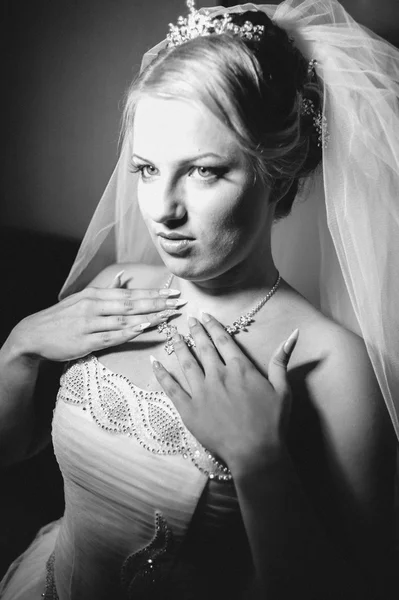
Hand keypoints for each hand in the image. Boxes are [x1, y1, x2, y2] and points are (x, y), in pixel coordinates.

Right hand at [11, 272, 183, 362]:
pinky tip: (142, 329)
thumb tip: (121, 279)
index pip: (130, 293)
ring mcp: (89, 323)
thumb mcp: (81, 299)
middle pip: (131, 303)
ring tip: (167, 316)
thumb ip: (105, 291)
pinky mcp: (84, 341)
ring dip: (147, 317)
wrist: (33, 335)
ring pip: (123, 319)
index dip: (153, 293)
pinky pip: (111, 336)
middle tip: (178, 303)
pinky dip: (128, 332)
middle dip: (157, 303)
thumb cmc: (62, 318)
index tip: (173, 293)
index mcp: (95, 295)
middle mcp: (93, 306)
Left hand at [151, 313, 298, 470]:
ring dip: (178, 346)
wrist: (256, 453)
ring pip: (186, 363)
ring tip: (173, 334)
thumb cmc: (272, 423)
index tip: (205, 315)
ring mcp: (201, 392)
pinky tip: (155, 362)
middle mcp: (218, 376)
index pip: (223, 340)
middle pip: (203, 348)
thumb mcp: (283, 389)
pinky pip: (172, 388)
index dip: (213, 326)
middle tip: (188, 320)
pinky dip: (162, 374)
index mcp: (240, 369)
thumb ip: (281, 360)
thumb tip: (292, 334)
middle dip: (195, 331)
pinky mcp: (189, 410)